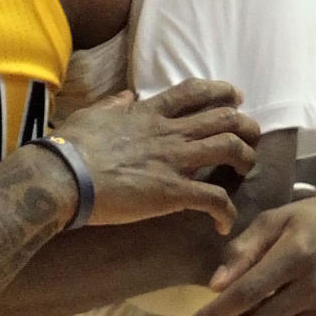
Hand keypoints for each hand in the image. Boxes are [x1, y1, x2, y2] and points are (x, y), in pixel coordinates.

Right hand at [59, 78, 259, 232]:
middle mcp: (169, 132)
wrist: (64, 175)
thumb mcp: (92, 114)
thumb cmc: (71, 145)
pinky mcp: (173, 191)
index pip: (194, 92)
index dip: (221, 92)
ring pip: (231, 149)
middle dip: (246, 125)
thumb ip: (115, 105)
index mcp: (149, 113)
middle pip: (224, 118)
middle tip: (251, 136)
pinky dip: (227, 211)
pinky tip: (224, 223)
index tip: (235, 97)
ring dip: (246, 158)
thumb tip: (127, 96)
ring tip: (245, 170)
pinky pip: (215, 199)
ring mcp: (174, 161)